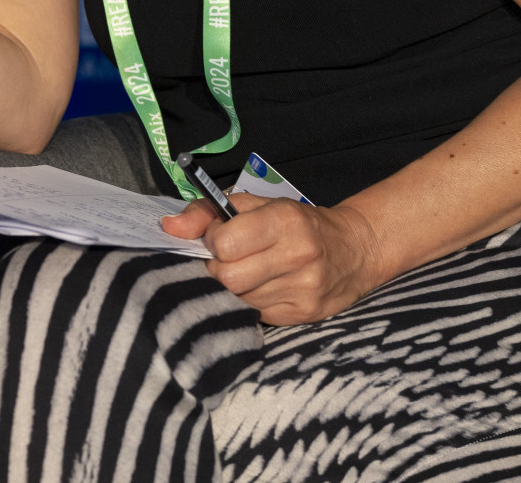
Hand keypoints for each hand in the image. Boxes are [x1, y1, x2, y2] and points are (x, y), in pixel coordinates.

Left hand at [161, 192, 382, 325]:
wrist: (353, 250)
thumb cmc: (296, 222)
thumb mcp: (257, 204)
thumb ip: (209, 211)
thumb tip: (168, 227)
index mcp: (284, 220)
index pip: (225, 243)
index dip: (213, 242)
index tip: (220, 238)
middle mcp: (297, 255)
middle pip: (228, 278)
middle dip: (219, 270)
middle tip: (229, 260)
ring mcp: (303, 290)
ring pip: (239, 300)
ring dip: (234, 288)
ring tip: (248, 272)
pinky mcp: (305, 316)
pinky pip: (256, 315)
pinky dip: (251, 303)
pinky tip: (263, 288)